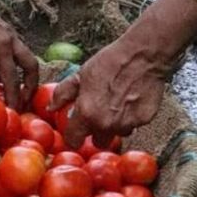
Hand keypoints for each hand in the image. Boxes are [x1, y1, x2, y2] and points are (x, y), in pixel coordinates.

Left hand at [0, 0, 37, 109]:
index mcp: (2, 46)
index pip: (12, 78)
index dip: (13, 98)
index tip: (13, 113)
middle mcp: (11, 39)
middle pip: (31, 66)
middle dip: (30, 86)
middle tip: (22, 103)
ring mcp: (8, 33)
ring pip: (24, 57)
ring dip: (21, 76)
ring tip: (10, 93)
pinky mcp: (2, 31)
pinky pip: (14, 52)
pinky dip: (12, 66)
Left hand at [49, 37, 167, 147]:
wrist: (142, 55)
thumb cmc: (109, 63)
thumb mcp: (79, 76)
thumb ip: (62, 95)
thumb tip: (51, 108)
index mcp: (86, 114)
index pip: (74, 141)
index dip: (74, 136)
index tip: (76, 130)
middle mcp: (106, 124)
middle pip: (98, 142)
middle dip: (96, 132)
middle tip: (98, 116)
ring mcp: (127, 123)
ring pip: (117, 134)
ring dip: (115, 125)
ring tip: (116, 105)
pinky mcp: (144, 120)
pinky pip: (134, 125)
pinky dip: (131, 117)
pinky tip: (130, 100)